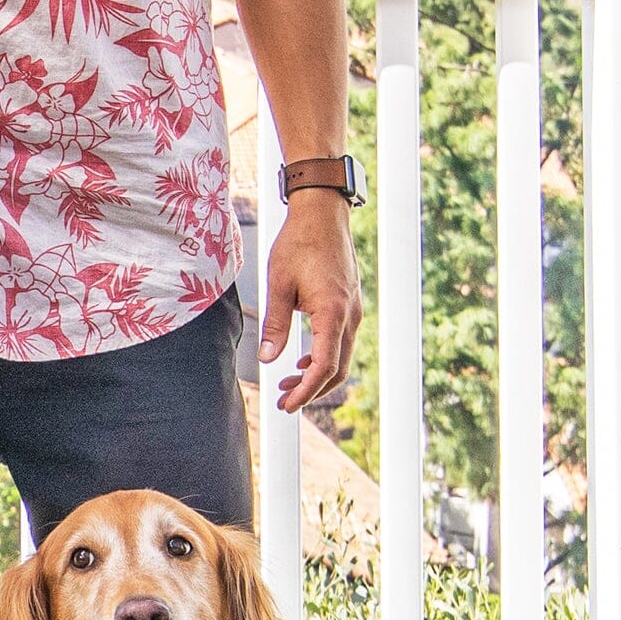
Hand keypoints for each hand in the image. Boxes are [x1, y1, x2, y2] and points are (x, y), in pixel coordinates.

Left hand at [260, 191, 361, 414]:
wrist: (322, 214)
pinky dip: (323, 356)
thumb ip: (275, 324)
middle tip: (283, 401)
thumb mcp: (278, 284)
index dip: (305, 390)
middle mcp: (350, 315)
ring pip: (341, 356)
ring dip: (316, 374)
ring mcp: (353, 310)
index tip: (286, 405)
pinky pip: (341, 340)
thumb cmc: (298, 243)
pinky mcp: (349, 304)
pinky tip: (301, 359)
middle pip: (337, 369)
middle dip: (310, 389)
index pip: (324, 366)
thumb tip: (267, 359)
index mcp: (333, 312)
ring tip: (287, 382)